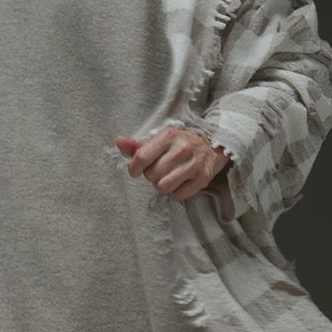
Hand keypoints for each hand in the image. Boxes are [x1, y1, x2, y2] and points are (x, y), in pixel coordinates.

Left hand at [115, 127, 229, 200]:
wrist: (212, 143)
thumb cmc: (180, 143)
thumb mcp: (160, 139)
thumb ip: (138, 144)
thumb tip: (119, 142)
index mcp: (168, 136)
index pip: (141, 157)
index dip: (133, 168)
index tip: (134, 171)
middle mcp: (182, 148)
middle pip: (151, 175)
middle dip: (151, 175)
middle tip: (158, 170)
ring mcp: (194, 163)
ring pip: (163, 187)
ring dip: (162, 185)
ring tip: (167, 177)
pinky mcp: (203, 178)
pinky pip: (178, 195)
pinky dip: (175, 192)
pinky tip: (178, 182)